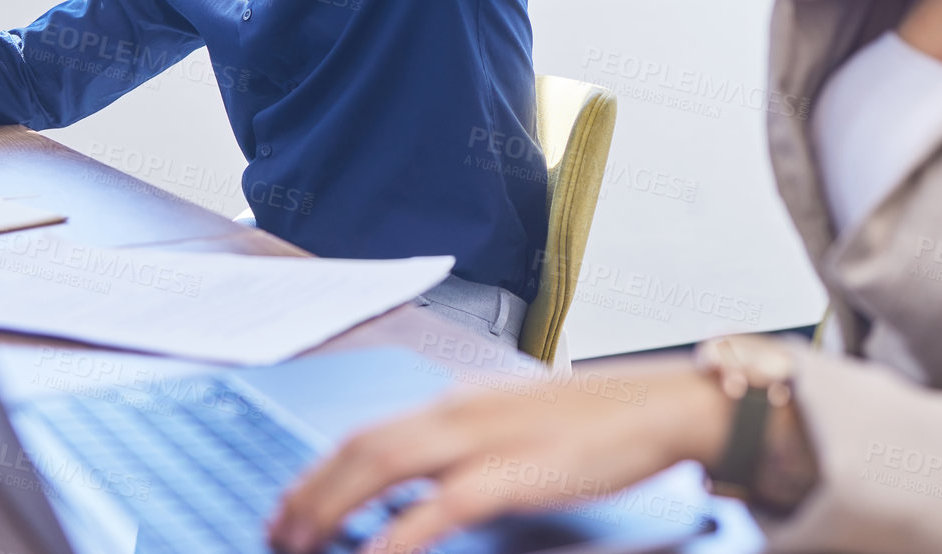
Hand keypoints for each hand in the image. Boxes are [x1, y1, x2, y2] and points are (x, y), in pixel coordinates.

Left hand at [266, 360, 731, 553]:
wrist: (663, 406)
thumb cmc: (600, 424)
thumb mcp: (521, 427)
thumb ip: (471, 447)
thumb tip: (428, 481)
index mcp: (460, 402)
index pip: (370, 432)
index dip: (320, 470)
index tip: (291, 505)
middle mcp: (460, 411)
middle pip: (362, 446)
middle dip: (309, 491)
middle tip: (277, 531)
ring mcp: (485, 437)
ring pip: (383, 465)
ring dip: (331, 506)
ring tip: (299, 542)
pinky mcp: (515, 470)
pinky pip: (440, 505)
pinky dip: (398, 531)